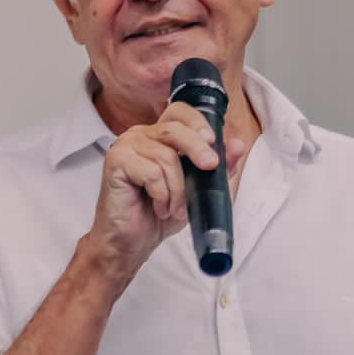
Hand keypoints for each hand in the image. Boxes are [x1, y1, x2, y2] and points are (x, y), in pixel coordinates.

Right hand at [80, 101, 245, 290]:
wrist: (132, 242)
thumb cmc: (159, 215)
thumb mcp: (198, 191)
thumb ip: (219, 169)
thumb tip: (237, 145)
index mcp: (160, 136)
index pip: (180, 112)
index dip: (197, 121)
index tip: (213, 141)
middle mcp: (141, 136)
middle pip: (174, 129)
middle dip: (197, 149)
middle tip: (210, 167)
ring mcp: (126, 147)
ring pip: (165, 156)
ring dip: (178, 188)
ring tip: (175, 208)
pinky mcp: (115, 162)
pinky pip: (150, 173)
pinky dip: (162, 195)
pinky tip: (160, 208)